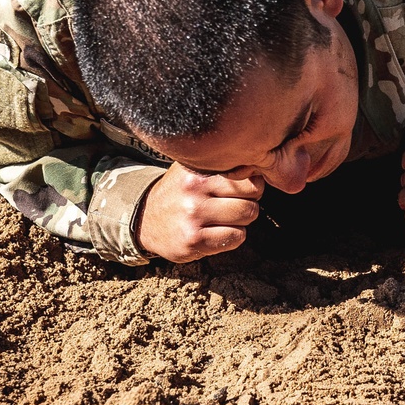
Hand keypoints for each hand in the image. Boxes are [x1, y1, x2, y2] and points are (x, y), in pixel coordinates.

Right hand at [136, 163, 262, 262]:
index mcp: (197, 169)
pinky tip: (219, 231)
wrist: (145, 220)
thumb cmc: (179, 192)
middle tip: (237, 202)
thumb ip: (221, 165)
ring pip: (248, 214)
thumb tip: (259, 163)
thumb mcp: (193, 169)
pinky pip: (236, 237)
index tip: (243, 184)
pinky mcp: (194, 241)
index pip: (245, 170)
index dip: (251, 179)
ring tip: (228, 217)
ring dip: (243, 219)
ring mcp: (193, 216)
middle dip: (251, 198)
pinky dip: (234, 236)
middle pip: (252, 192)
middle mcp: (194, 190)